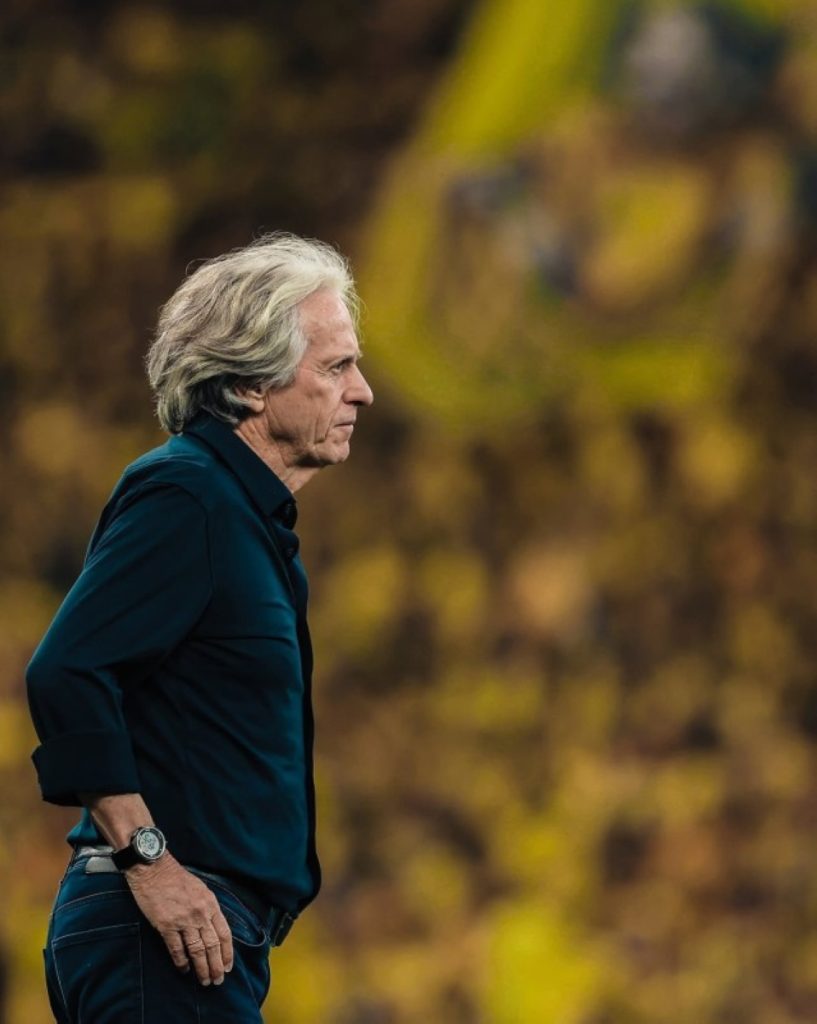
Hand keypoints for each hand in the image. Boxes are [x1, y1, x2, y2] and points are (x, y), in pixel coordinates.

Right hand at [124, 853, 233, 985]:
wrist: (154, 870)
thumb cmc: (177, 878)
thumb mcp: (201, 889)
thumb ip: (208, 908)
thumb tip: (214, 929)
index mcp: (211, 903)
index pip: (224, 933)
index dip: (228, 953)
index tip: (228, 966)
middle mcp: (200, 913)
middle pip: (212, 945)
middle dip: (217, 966)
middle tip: (218, 980)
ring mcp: (183, 920)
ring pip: (197, 950)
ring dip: (202, 968)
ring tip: (204, 980)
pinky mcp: (166, 925)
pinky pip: (177, 948)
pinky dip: (182, 961)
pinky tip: (184, 970)